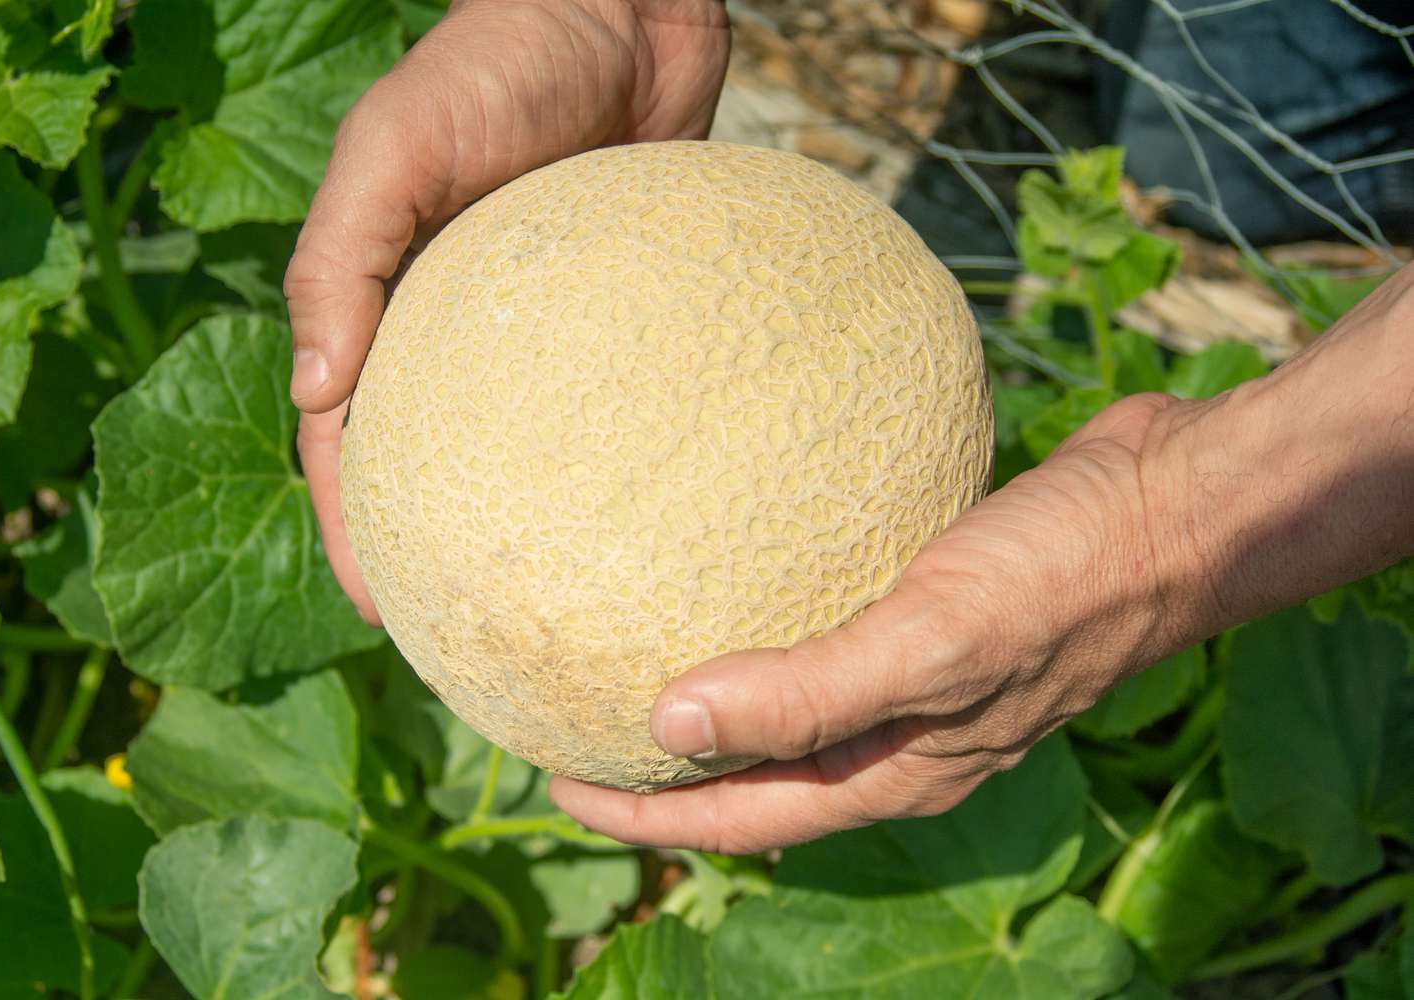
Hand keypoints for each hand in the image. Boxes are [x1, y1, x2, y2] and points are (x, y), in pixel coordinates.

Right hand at [284, 0, 729, 621]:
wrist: (625, 12)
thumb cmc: (498, 64)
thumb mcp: (395, 148)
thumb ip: (344, 259)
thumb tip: (317, 393)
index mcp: (388, 306)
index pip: (353, 444)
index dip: (360, 533)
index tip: (394, 616)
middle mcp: (460, 336)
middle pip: (440, 470)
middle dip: (445, 557)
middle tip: (480, 641)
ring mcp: (543, 337)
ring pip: (526, 457)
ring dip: (533, 531)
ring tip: (566, 609)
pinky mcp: (619, 321)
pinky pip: (612, 412)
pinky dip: (615, 471)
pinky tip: (649, 530)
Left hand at [549, 393, 1187, 851]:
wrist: (1170, 507)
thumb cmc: (1062, 584)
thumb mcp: (931, 645)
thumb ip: (806, 696)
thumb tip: (668, 727)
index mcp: (891, 769)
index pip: (739, 815)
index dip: (646, 812)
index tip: (558, 780)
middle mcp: (897, 735)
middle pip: (754, 771)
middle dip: (662, 765)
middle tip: (575, 725)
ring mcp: (915, 675)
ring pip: (788, 706)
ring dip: (713, 697)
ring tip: (633, 660)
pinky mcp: (927, 607)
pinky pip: (823, 631)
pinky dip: (766, 625)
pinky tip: (730, 579)